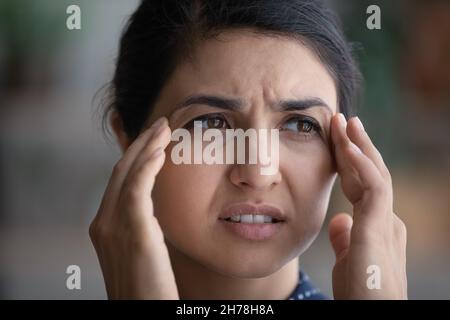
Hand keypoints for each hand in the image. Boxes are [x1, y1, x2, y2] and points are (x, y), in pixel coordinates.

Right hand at [89, 117, 177, 298]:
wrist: (143, 316)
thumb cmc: (147, 289)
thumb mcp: (139, 252)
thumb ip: (140, 229)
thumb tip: (152, 212)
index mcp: (105, 228)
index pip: (119, 181)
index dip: (136, 156)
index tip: (154, 139)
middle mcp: (104, 225)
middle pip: (120, 172)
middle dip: (140, 144)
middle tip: (160, 123)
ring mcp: (114, 229)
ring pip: (127, 176)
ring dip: (146, 147)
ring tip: (164, 127)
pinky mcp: (134, 234)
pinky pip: (136, 191)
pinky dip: (146, 167)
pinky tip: (159, 151)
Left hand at [328, 114, 406, 298]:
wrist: (373, 313)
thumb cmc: (361, 293)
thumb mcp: (347, 259)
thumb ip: (344, 238)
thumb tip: (339, 220)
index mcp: (375, 224)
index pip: (359, 182)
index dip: (347, 160)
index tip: (334, 139)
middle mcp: (385, 217)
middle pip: (368, 172)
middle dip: (353, 144)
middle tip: (340, 119)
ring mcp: (386, 221)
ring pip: (375, 172)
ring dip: (359, 145)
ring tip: (346, 121)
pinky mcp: (381, 227)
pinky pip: (374, 188)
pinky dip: (363, 164)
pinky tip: (348, 146)